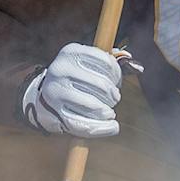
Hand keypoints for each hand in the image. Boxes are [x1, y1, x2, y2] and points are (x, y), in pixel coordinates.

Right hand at [21, 43, 135, 138]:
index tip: (117, 81)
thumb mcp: (87, 63)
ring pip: (94, 106)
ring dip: (108, 111)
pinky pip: (85, 125)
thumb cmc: (74, 78)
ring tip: (109, 112)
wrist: (41, 96)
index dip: (117, 74)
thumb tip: (138, 67)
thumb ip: (112, 62)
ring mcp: (56, 92)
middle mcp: (60, 69)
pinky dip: (103, 129)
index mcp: (70, 52)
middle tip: (114, 98)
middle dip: (114, 95)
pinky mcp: (56, 113)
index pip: (104, 61)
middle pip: (101, 85)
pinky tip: (111, 126)